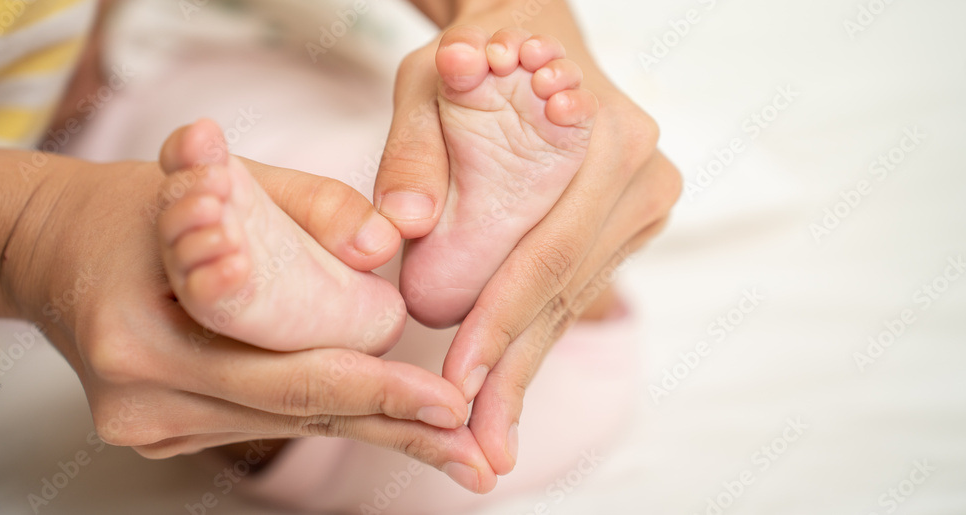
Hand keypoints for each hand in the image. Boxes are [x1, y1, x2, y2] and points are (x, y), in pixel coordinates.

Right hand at [0, 139, 498, 491]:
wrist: (49, 248)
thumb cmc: (126, 208)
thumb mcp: (211, 177)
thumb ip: (306, 203)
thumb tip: (386, 246)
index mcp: (148, 343)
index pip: (290, 379)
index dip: (377, 394)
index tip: (450, 408)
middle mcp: (148, 401)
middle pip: (301, 418)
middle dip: (399, 434)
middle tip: (477, 459)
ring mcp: (154, 426)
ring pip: (288, 424)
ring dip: (371, 428)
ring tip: (450, 446)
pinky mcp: (165, 430)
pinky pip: (264, 420)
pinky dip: (324, 411)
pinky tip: (383, 418)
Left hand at [374, 4, 681, 474]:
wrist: (532, 27)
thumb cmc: (480, 47)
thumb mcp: (429, 79)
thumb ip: (412, 152)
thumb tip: (396, 235)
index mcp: (604, 137)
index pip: (546, 251)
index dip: (500, 322)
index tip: (457, 384)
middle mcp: (641, 174)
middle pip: (566, 292)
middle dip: (515, 373)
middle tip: (480, 451)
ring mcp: (642, 202)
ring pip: (573, 303)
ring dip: (526, 371)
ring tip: (491, 442)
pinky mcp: (627, 222)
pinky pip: (575, 290)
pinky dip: (536, 338)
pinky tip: (510, 390)